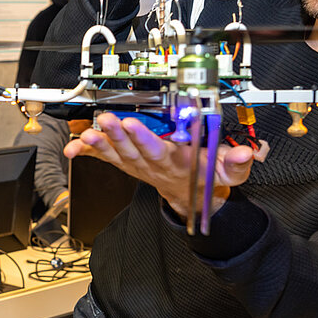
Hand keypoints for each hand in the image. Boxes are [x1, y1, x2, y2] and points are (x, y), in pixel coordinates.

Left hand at [65, 112, 267, 220]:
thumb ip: (237, 164)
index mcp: (176, 162)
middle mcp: (152, 164)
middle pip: (131, 150)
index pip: (158, 150)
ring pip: (116, 154)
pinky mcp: (128, 163)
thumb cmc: (205, 178)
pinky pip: (105, 159)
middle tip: (104, 121)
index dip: (143, 139)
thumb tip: (244, 153)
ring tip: (85, 134)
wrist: (190, 197)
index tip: (131, 124)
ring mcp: (137, 165)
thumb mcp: (229, 174)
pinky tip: (73, 147)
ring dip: (99, 144)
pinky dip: (87, 153)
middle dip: (116, 135)